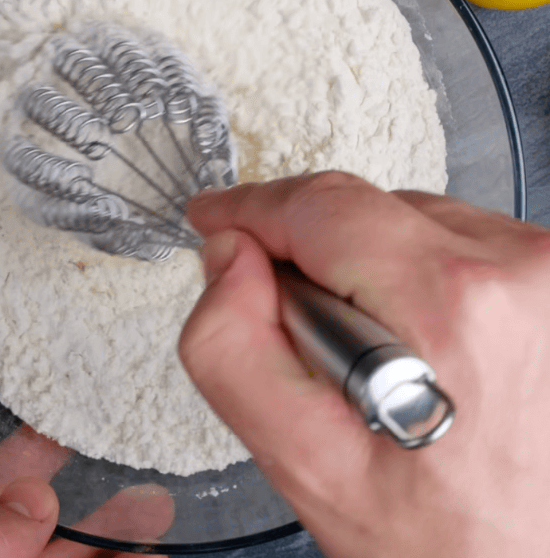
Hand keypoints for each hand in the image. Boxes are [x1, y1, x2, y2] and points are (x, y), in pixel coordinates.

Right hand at [179, 172, 549, 557]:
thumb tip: (229, 258)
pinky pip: (450, 240)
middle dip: (306, 251)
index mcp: (453, 305)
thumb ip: (234, 348)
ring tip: (374, 353)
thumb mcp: (306, 463)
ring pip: (403, 219)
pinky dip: (412, 274)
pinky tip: (418, 341)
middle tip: (303, 330)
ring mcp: (544, 269)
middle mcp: (518, 269)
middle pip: (361, 208)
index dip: (252, 208)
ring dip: (363, 266)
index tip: (215, 218)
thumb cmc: (448, 539)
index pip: (322, 207)